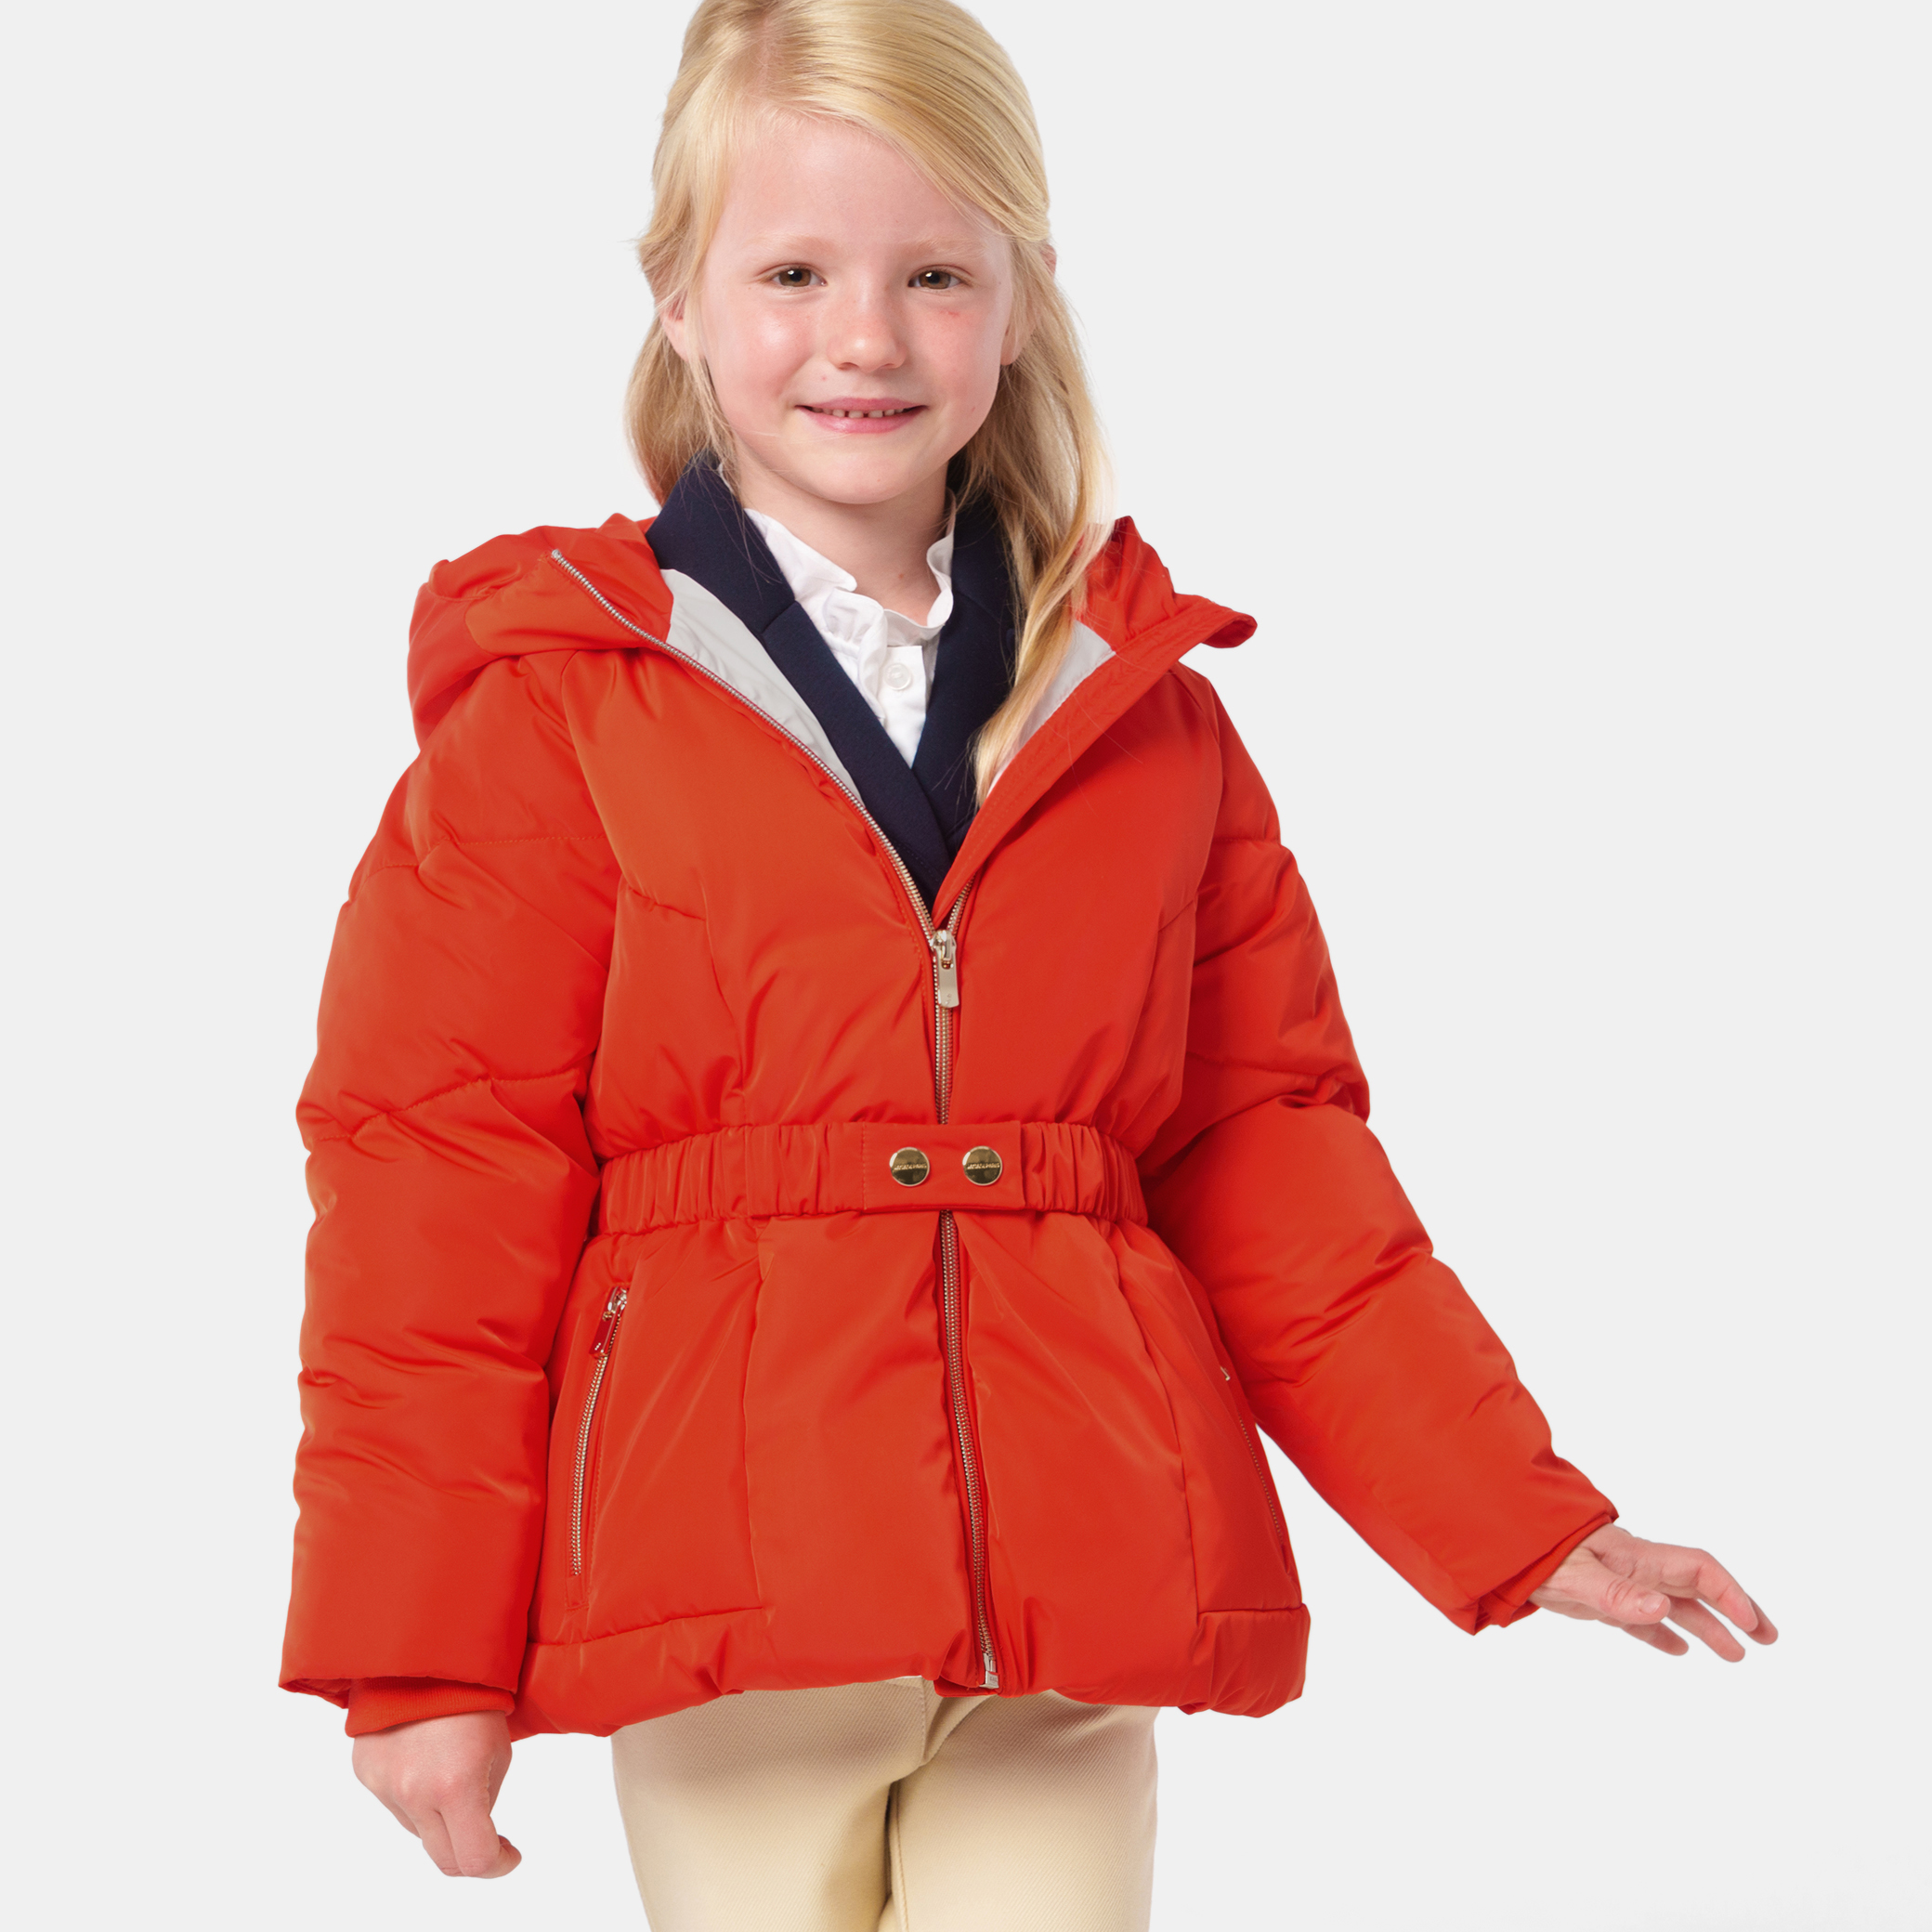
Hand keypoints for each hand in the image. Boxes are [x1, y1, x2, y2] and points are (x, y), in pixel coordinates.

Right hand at [351, 1710, 520, 1877]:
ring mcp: (384, 1786)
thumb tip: (474, 1825)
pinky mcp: (365, 1774)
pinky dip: (414, 1794)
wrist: (424, 1653)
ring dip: (440, 1818)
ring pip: (418, 1829)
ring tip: (453, 1771)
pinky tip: (426, 1757)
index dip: (498, 1865)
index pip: (474, 1858)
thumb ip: (484, 1799)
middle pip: (443, 1857)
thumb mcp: (497, 1750)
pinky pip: (395, 1802)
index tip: (510, 1855)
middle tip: (492, 1837)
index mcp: (456, 1786)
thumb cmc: (473, 1695)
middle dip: (471, 1852)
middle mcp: (414, 1794)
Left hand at [1529, 1523, 1777, 1658]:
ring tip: (1737, 1656)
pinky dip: (1664, 1633)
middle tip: (1768, 1638)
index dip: (1729, 1592)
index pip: (1697, 1569)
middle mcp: (1637, 1568)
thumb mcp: (1576, 1576)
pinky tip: (1680, 1651)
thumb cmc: (1538, 1552)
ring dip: (1708, 1627)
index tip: (1752, 1623)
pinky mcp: (1601, 1597)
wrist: (1503, 1544)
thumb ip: (1618, 1595)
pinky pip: (1642, 1617)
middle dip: (1735, 1609)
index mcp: (1638, 1558)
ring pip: (1675, 1605)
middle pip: (1698, 1587)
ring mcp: (1621, 1582)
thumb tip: (1664, 1610)